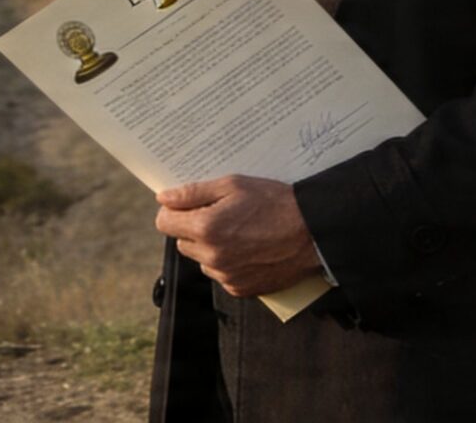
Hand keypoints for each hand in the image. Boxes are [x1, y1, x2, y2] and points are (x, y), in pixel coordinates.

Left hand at [153, 174, 323, 297]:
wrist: (312, 233)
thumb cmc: (274, 203)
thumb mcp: (233, 185)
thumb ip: (193, 192)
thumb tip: (163, 199)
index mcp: (205, 228)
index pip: (164, 222)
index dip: (174, 211)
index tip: (188, 205)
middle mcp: (211, 257)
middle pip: (182, 241)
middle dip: (194, 228)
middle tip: (221, 214)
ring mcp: (226, 276)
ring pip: (202, 259)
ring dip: (211, 247)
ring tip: (240, 231)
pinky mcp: (240, 289)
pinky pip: (221, 274)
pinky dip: (229, 263)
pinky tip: (249, 248)